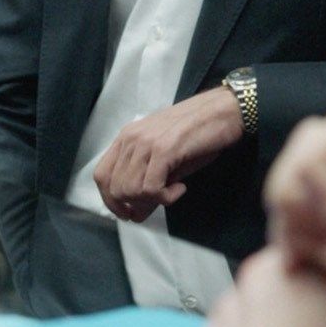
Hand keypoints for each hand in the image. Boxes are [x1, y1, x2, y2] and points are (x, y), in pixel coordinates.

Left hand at [94, 86, 242, 221]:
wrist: (223, 111)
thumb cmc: (198, 135)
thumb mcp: (168, 162)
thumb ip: (147, 186)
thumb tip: (135, 215)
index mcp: (127, 137)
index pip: (101, 175)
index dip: (110, 200)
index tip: (128, 212)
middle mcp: (131, 138)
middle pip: (115, 187)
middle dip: (134, 204)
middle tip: (158, 203)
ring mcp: (146, 143)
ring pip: (130, 190)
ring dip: (152, 200)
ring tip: (173, 191)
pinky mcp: (163, 150)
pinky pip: (151, 188)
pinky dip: (166, 197)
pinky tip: (180, 188)